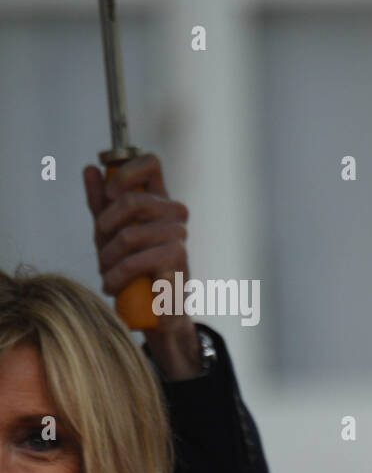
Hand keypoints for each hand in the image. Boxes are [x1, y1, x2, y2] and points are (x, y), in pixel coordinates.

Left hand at [84, 154, 201, 380]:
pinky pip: (136, 260)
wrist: (157, 309)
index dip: (126, 172)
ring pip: (129, 234)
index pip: (151, 163)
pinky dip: (117, 275)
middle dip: (105, 224)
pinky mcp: (177, 259)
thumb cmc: (135, 267)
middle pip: (133, 199)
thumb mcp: (110, 232)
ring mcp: (179, 235)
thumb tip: (91, 169)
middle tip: (99, 243)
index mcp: (159, 199)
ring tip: (105, 272)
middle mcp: (174, 213)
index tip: (110, 193)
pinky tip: (112, 286)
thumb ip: (101, 202)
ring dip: (108, 257)